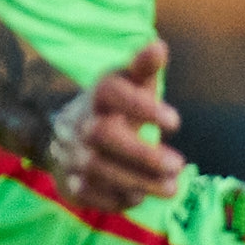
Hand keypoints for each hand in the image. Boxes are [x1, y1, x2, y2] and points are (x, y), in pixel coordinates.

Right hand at [43, 41, 183, 210]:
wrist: (65, 134)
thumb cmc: (114, 107)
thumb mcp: (129, 84)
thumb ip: (144, 68)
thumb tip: (158, 47)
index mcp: (99, 95)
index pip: (113, 92)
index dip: (142, 106)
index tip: (177, 121)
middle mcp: (81, 123)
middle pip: (105, 136)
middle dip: (142, 153)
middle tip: (179, 164)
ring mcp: (71, 154)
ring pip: (99, 169)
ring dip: (137, 180)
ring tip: (171, 188)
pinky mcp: (69, 182)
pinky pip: (89, 194)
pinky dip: (115, 198)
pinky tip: (139, 197)